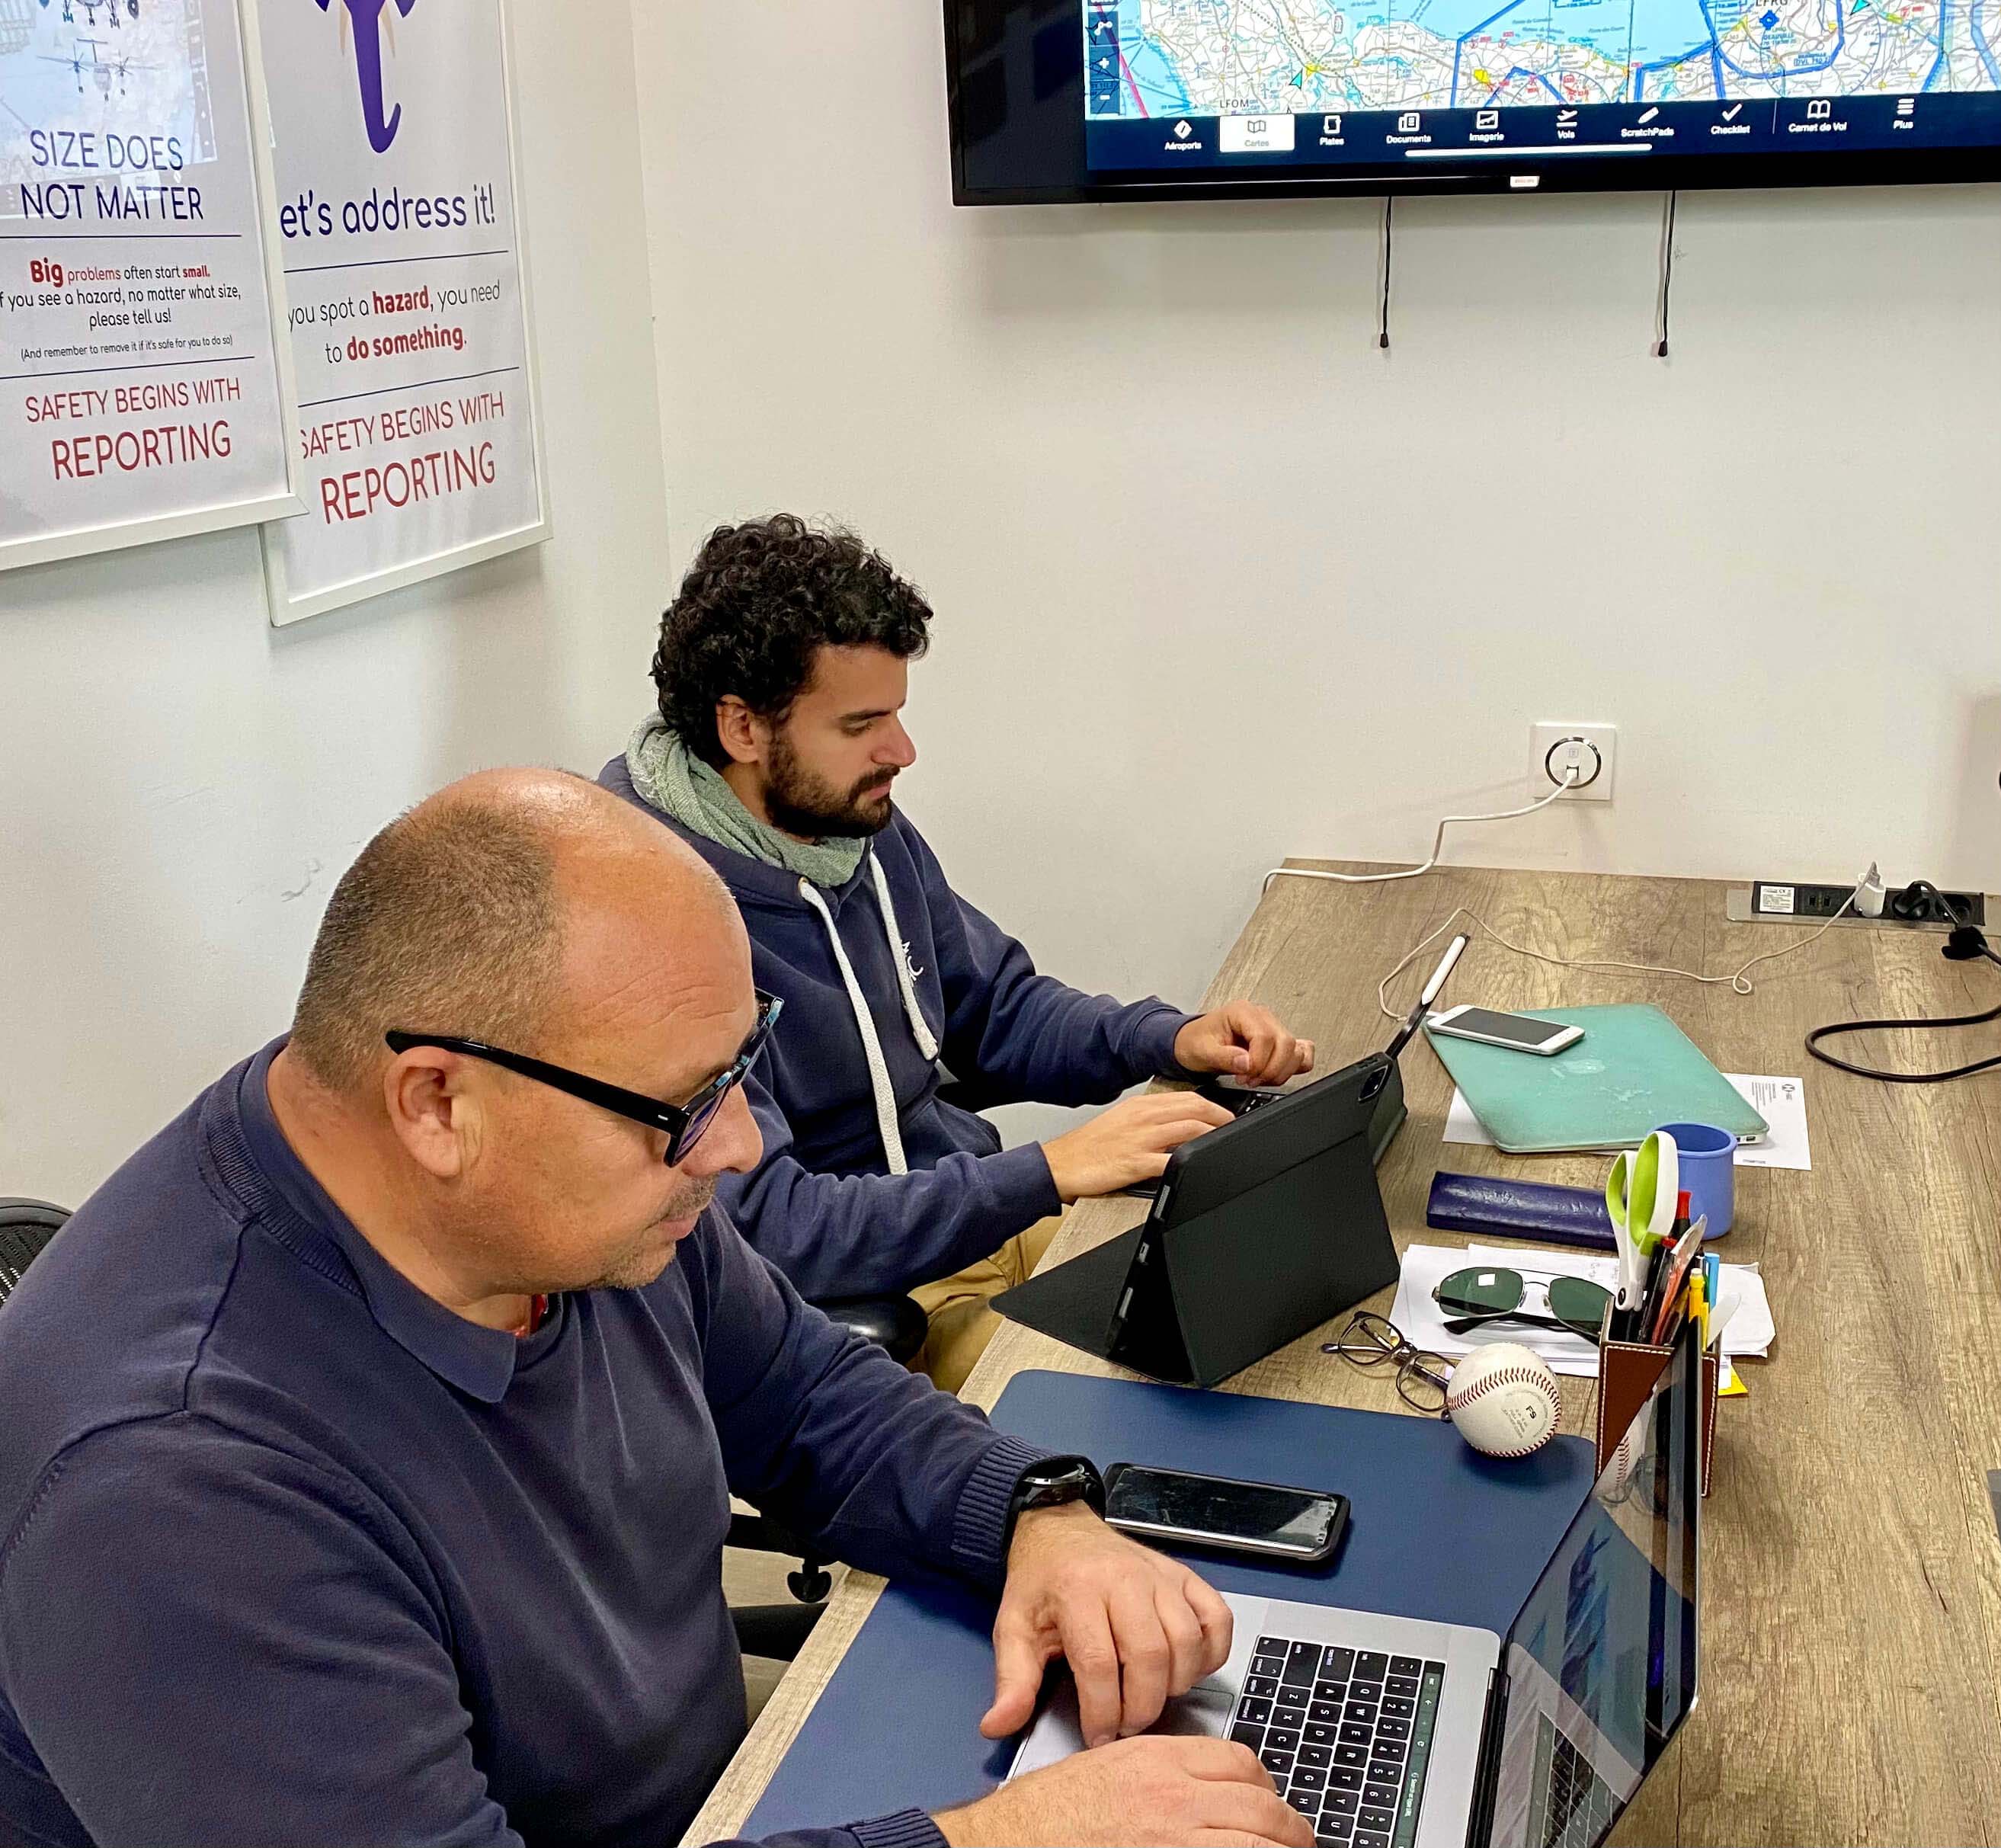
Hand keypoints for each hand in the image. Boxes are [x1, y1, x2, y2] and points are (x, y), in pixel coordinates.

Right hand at [935, 1735, 1313, 1847]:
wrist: (1016, 1839)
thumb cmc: (1049, 1812)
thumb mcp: (1107, 1767)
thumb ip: (1157, 1769)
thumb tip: (1198, 1788)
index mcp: (1158, 1759)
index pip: (1237, 1759)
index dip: (1263, 1781)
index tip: (1268, 1797)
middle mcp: (1175, 1796)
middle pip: (1259, 1803)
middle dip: (1288, 1825)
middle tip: (1298, 1838)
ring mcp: (1177, 1839)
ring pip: (1257, 1841)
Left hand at [982, 1502, 1231, 1745]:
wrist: (1060, 1529)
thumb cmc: (1040, 1582)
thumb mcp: (1014, 1627)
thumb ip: (1012, 1680)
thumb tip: (998, 1725)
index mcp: (1078, 1590)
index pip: (1100, 1664)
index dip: (1102, 1712)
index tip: (1097, 1735)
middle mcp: (1125, 1578)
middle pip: (1150, 1655)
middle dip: (1141, 1706)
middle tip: (1126, 1723)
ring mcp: (1160, 1575)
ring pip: (1187, 1640)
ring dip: (1176, 1683)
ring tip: (1151, 1696)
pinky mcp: (1184, 1575)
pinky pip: (1217, 1617)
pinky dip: (1213, 1651)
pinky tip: (1187, 1668)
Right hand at [1041, 1092, 1233, 1202]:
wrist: (1060, 1164)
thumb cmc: (1089, 1147)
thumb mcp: (1121, 1122)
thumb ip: (1150, 1120)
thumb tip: (1179, 1125)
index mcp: (1141, 1106)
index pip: (1186, 1097)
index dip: (1213, 1104)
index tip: (1226, 1114)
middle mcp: (1143, 1118)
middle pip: (1194, 1108)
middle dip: (1221, 1117)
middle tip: (1235, 1129)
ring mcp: (1140, 1139)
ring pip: (1189, 1129)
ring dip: (1214, 1136)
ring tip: (1226, 1146)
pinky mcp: (1134, 1163)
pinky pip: (1171, 1160)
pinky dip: (1190, 1163)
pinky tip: (1201, 1168)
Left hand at [1174, 1003, 1314, 1087]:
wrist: (1194, 1042)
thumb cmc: (1196, 1041)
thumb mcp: (1203, 1050)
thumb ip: (1225, 1057)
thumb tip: (1247, 1063)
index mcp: (1242, 1012)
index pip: (1264, 1036)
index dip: (1258, 1062)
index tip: (1245, 1076)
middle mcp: (1262, 1016)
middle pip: (1286, 1043)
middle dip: (1270, 1069)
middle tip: (1250, 1080)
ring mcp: (1273, 1027)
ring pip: (1295, 1049)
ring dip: (1281, 1071)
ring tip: (1258, 1078)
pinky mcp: (1279, 1040)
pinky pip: (1302, 1051)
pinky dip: (1295, 1066)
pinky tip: (1276, 1073)